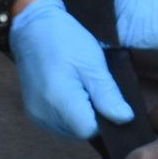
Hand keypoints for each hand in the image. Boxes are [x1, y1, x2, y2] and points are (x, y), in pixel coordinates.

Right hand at [8, 0, 134, 139]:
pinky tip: (69, 92)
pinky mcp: (32, 112)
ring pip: (69, 129)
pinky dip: (67, 113)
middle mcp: (44, 114)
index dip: (104, 117)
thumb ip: (108, 95)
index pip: (91, 130)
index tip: (106, 96)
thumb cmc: (64, 39)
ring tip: (80, 87)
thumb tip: (125, 119)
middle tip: (92, 86)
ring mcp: (36, 114)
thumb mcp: (93, 63)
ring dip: (80, 115)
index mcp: (60, 101)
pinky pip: (57, 123)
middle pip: (80, 131)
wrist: (33, 27)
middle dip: (92, 115)